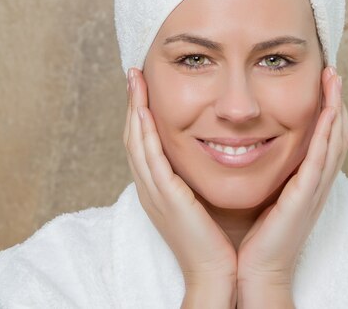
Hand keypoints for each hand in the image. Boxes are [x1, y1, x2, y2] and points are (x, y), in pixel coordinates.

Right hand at [124, 68, 236, 305]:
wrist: (215, 272)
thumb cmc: (213, 238)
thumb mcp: (198, 200)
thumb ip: (194, 177)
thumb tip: (206, 151)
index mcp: (157, 188)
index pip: (142, 143)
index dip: (140, 113)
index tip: (143, 87)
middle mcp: (149, 187)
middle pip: (132, 137)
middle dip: (132, 103)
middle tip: (133, 74)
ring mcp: (154, 192)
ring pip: (135, 142)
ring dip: (134, 109)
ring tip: (135, 81)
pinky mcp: (165, 197)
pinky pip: (150, 158)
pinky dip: (144, 132)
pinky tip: (144, 111)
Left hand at [235, 66, 347, 304]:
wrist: (251, 269)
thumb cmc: (251, 236)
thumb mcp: (259, 195)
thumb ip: (259, 171)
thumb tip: (242, 146)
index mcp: (301, 181)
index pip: (319, 138)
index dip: (323, 109)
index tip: (319, 82)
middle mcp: (312, 182)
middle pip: (334, 134)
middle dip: (335, 101)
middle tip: (332, 71)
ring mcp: (312, 189)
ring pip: (334, 140)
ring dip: (337, 107)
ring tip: (335, 78)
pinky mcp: (305, 197)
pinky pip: (321, 158)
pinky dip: (328, 133)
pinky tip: (329, 111)